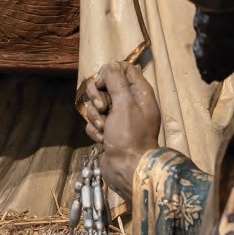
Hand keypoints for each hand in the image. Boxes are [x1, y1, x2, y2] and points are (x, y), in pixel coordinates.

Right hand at [83, 61, 160, 203]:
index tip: (104, 83)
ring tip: (104, 129)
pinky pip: (94, 122)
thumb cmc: (130, 136)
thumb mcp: (125, 103)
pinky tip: (103, 139)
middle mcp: (129, 103)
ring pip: (97, 104)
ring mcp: (119, 119)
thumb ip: (117, 80)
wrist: (128, 170)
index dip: (110, 72)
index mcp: (139, 93)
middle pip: (105, 85)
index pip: (124, 68)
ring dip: (96, 116)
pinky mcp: (109, 132)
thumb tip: (111, 64)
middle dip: (98, 96)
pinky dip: (95, 129)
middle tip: (103, 108)